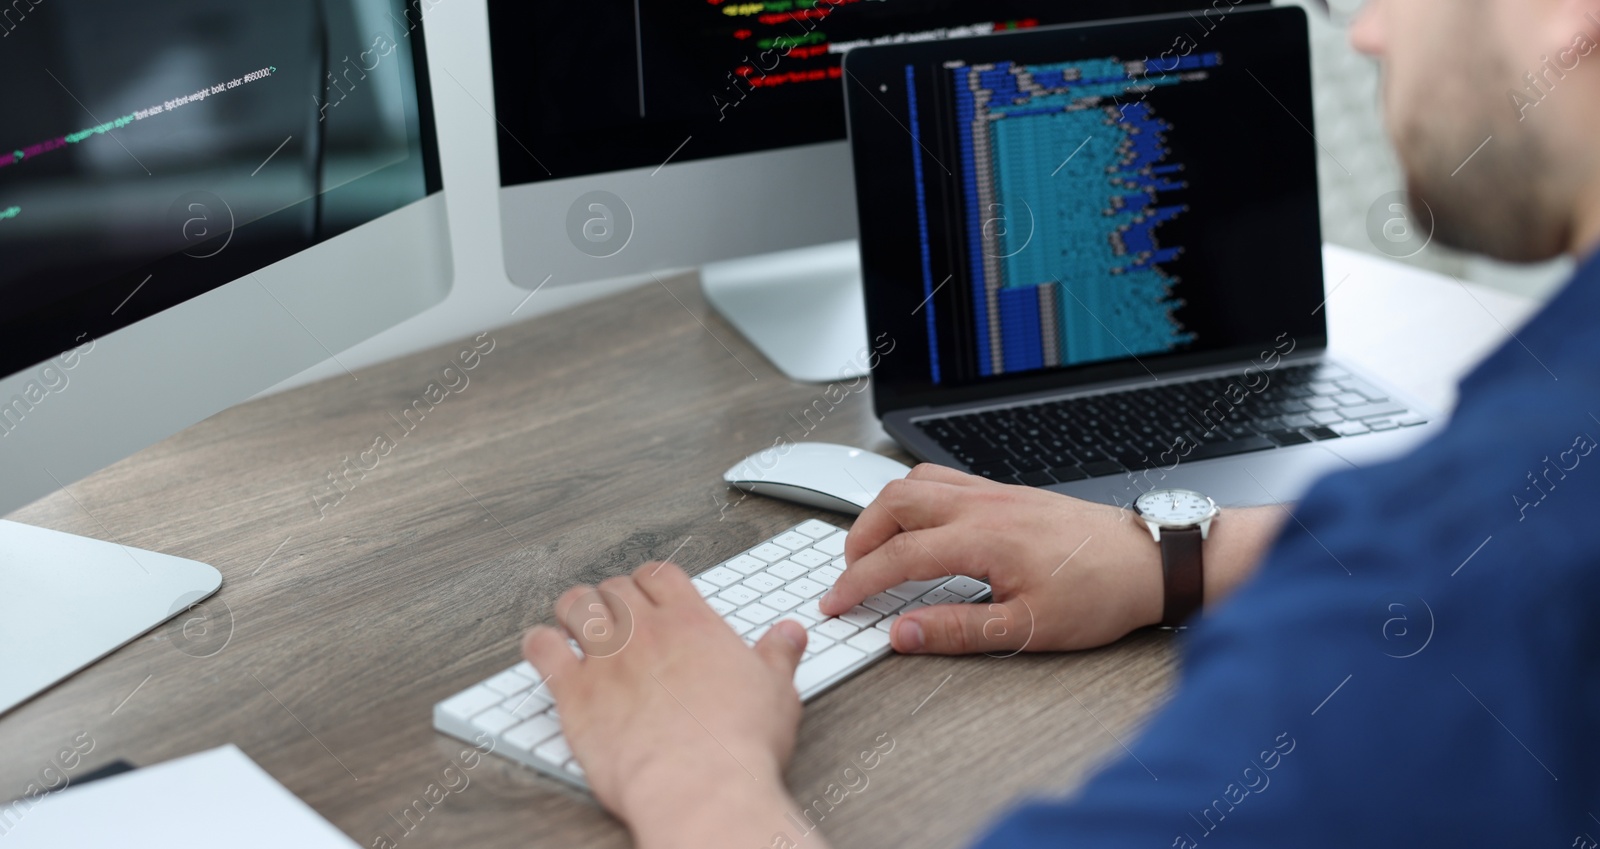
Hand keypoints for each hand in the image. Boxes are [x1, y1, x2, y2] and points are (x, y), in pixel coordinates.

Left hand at [523, 562, 818, 848]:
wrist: (700, 785)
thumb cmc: (738, 744)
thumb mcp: (777, 692)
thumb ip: (777, 655)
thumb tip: (790, 633)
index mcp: (692, 623)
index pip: (660, 575)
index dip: (649, 581)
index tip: (647, 593)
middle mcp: (645, 631)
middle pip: (614, 587)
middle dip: (611, 596)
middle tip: (612, 613)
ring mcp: (606, 658)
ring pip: (575, 605)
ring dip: (573, 610)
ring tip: (574, 622)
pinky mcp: (574, 693)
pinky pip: (542, 649)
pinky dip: (538, 644)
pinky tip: (543, 648)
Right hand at [818, 464, 1275, 653]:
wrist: (1150, 561)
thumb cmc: (1100, 593)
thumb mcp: (1027, 629)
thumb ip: (957, 631)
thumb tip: (902, 634)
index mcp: (983, 539)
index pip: (897, 556)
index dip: (858, 581)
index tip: (836, 601)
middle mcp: (983, 505)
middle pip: (894, 503)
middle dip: (859, 538)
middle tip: (848, 574)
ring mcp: (994, 492)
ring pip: (915, 482)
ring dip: (883, 511)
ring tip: (873, 547)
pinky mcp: (1007, 492)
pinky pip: (943, 478)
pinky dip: (914, 496)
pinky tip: (919, 522)